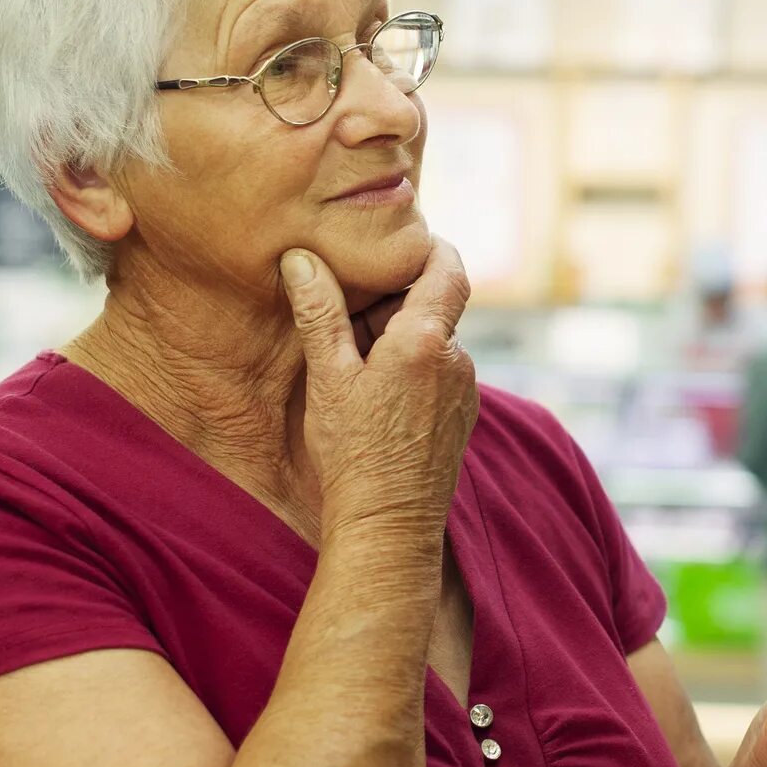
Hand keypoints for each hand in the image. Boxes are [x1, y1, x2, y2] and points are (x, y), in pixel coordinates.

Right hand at [279, 237, 479, 538]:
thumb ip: (319, 313)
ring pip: (435, 340)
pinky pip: (440, 372)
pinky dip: (411, 365)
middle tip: (347, 306)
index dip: (429, 246)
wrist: (388, 526)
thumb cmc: (353, 453)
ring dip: (399, 335)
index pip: (448, 268)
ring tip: (351, 355)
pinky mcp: (462, 416)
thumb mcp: (328, 377)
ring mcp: (464, 390)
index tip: (399, 240)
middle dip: (394, 299)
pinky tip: (373, 389)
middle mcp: (457, 360)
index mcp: (427, 341)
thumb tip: (301, 259)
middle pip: (435, 305)